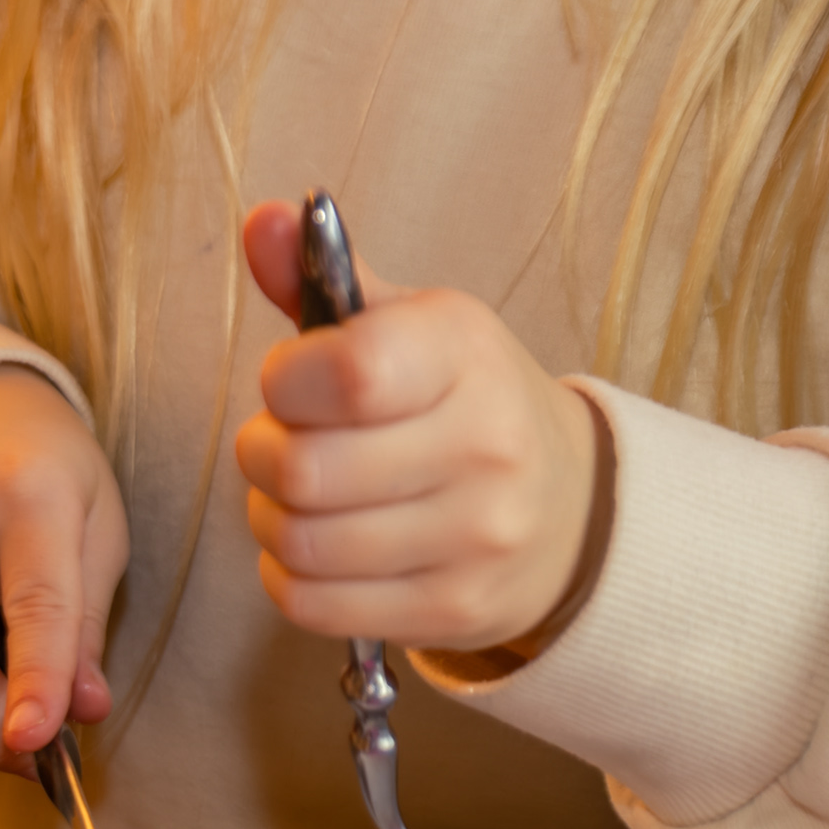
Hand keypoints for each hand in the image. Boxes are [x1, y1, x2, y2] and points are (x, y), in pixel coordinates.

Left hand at [234, 202, 607, 656]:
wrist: (567, 506)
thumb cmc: (458, 400)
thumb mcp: (405, 323)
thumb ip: (320, 277)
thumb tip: (262, 220)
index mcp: (465, 353)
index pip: (348, 375)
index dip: (284, 383)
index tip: (292, 382)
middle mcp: (485, 446)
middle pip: (304, 471)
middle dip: (263, 455)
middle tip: (282, 445)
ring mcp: (477, 537)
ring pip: (301, 542)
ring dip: (272, 518)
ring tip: (298, 496)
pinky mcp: (456, 609)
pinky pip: (313, 604)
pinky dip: (289, 576)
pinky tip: (317, 547)